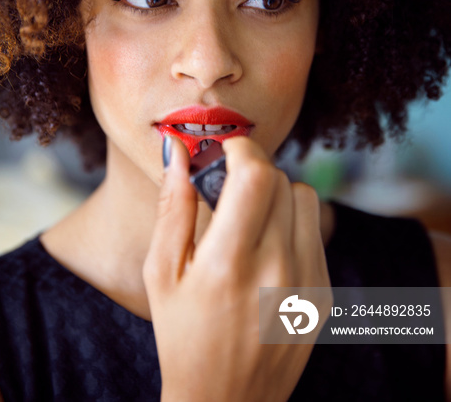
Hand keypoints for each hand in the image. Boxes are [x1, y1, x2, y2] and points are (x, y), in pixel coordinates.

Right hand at [143, 136, 331, 401]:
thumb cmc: (182, 336)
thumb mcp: (160, 273)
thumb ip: (173, 206)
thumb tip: (179, 151)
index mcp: (228, 265)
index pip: (256, 176)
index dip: (242, 149)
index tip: (225, 151)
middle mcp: (276, 271)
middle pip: (282, 180)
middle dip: (253, 171)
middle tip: (230, 188)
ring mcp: (307, 284)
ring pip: (306, 198)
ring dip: (278, 194)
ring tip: (250, 218)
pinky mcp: (324, 294)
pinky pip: (316, 230)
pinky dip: (292, 224)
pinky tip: (268, 248)